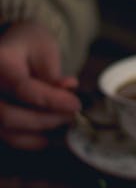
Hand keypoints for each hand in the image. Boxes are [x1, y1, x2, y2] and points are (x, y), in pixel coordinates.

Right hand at [0, 22, 80, 149]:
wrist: (11, 48)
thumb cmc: (28, 46)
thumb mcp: (44, 48)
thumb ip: (53, 72)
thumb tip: (67, 89)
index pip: (23, 88)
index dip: (52, 100)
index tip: (75, 104)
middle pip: (9, 116)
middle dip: (46, 120)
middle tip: (71, 115)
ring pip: (8, 132)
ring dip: (41, 132)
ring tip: (64, 122)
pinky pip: (9, 138)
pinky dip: (33, 141)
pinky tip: (52, 134)